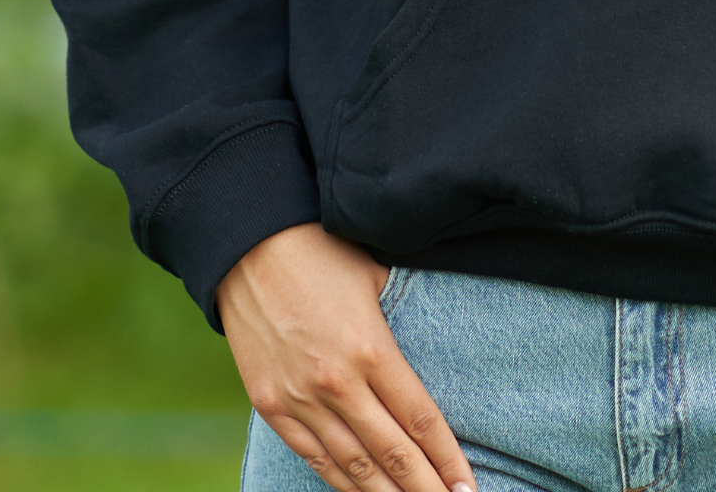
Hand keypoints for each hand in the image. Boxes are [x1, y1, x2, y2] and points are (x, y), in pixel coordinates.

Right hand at [217, 222, 476, 491]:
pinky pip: (315, 458)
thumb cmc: (321, 252)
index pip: (420, 419)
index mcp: (371, 349)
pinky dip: (342, 483)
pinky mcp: (272, 407)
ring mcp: (301, 400)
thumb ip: (400, 320)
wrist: (249, 247)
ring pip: (354, 467)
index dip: (447, 458)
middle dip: (426, 489)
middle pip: (393, 454)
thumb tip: (432, 339)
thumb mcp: (375, 277)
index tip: (467, 485)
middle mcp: (338, 384)